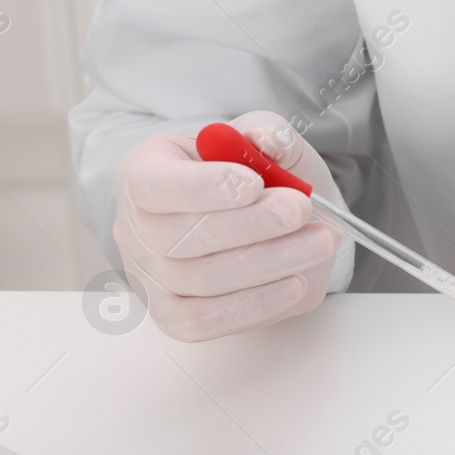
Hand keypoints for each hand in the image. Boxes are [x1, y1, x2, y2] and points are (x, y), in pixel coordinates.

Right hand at [113, 111, 346, 339]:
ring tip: (319, 241)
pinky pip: (206, 321)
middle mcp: (135, 228)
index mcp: (143, 172)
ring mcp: (150, 277)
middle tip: (301, 209)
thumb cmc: (258, 176)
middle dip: (250, 225)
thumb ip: (265, 132)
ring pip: (201, 280)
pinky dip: (256, 304)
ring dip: (268, 262)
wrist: (270, 220)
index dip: (203, 188)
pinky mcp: (174, 317)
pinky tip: (295, 283)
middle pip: (179, 238)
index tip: (255, 183)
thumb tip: (271, 141)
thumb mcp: (262, 139)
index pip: (153, 186)